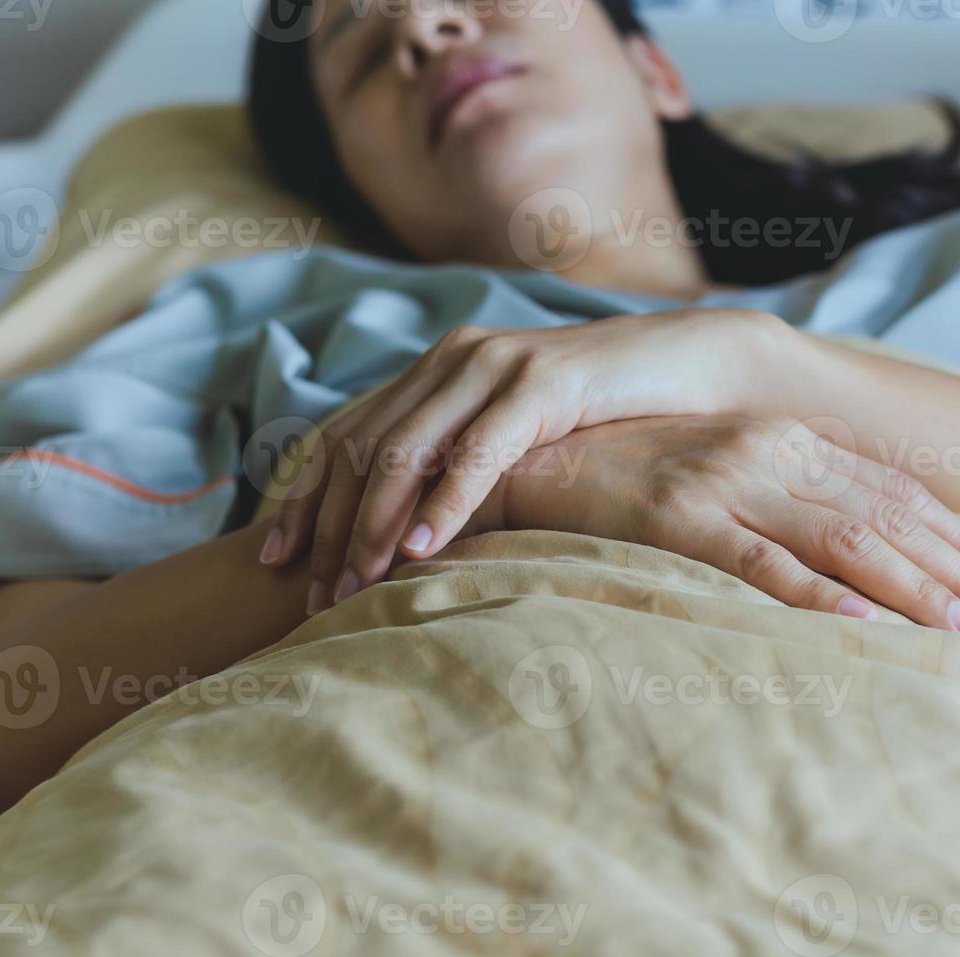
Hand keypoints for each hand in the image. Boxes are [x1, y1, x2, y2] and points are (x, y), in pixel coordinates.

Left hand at [259, 309, 791, 613]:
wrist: (685, 366)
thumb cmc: (600, 416)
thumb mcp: (515, 438)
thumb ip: (460, 461)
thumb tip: (405, 534)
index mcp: (436, 368)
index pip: (343, 432)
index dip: (303, 495)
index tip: (274, 557)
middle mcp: (453, 358)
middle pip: (361, 446)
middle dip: (331, 526)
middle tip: (315, 595)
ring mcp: (496, 365)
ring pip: (407, 448)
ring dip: (375, 523)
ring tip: (356, 585)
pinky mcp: (544, 383)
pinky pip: (478, 450)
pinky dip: (444, 502)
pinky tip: (423, 549)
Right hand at [490, 415, 959, 632]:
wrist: (537, 458)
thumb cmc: (634, 474)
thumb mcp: (724, 470)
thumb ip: (786, 494)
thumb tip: (853, 544)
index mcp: (784, 437)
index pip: (891, 491)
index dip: (954, 537)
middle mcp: (767, 450)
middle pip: (884, 517)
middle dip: (954, 573)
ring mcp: (725, 480)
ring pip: (841, 540)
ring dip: (911, 590)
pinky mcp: (677, 517)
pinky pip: (758, 562)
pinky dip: (814, 597)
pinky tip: (861, 628)